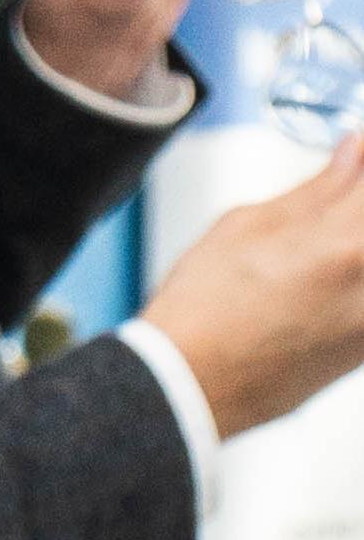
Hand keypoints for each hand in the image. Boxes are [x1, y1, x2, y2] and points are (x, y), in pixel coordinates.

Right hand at [142, 133, 363, 439]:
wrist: (192, 385)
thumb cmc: (202, 309)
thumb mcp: (245, 226)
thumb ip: (315, 190)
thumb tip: (354, 153)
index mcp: (345, 244)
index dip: (361, 160)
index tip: (354, 154)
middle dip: (352, 211)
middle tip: (339, 192)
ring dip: (349, 241)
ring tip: (316, 248)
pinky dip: (350, 278)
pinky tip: (319, 280)